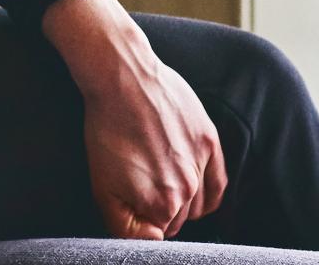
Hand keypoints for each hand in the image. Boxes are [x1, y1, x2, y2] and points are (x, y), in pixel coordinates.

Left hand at [44, 0, 227, 239]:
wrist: (122, 78)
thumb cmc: (106, 130)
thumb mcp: (101, 187)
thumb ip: (126, 228)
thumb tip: (153, 241)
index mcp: (162, 205)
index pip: (159, 234)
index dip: (142, 222)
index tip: (130, 205)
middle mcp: (188, 189)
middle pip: (178, 220)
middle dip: (160, 210)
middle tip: (140, 188)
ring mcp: (201, 165)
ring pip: (198, 203)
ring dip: (182, 199)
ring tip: (159, 179)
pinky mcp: (210, 141)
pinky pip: (218, 183)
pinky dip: (207, 192)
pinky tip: (193, 186)